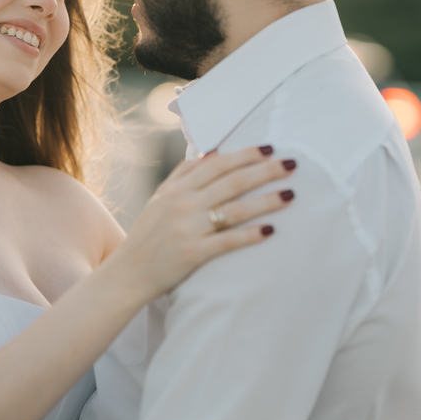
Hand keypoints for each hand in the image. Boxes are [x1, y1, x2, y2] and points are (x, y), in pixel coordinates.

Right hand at [113, 146, 295, 301]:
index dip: (244, 154)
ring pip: (234, 209)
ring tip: (290, 194)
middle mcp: (182, 204)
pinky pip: (227, 241)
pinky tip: (270, 230)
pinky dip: (250, 234)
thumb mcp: (160, 197)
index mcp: (177, 188)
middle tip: (291, 165)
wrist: (129, 271)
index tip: (269, 148)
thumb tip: (212, 153)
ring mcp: (188, 228)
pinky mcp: (193, 253)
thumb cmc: (148, 233)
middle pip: (231, 182)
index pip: (217, 164)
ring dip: (266, 201)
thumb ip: (183, 174)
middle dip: (265, 171)